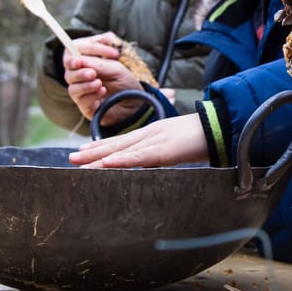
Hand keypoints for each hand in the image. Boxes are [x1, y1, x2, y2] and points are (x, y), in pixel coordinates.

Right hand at [63, 33, 141, 121]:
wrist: (135, 103)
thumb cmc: (124, 82)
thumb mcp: (116, 68)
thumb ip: (99, 63)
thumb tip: (80, 60)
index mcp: (86, 62)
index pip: (76, 51)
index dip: (89, 48)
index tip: (112, 53)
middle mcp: (80, 78)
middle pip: (69, 72)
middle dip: (79, 71)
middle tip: (93, 73)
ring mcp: (82, 93)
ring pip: (72, 88)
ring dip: (85, 84)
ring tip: (99, 83)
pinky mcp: (86, 107)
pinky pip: (81, 101)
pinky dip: (91, 95)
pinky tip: (103, 92)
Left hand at [69, 114, 208, 168]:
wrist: (220, 127)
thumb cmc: (203, 136)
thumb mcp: (178, 144)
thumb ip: (165, 152)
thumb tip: (157, 162)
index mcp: (153, 134)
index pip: (122, 141)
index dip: (101, 147)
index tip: (83, 152)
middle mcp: (149, 135)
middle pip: (116, 144)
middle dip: (92, 152)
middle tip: (71, 159)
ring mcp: (155, 141)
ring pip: (121, 151)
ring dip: (99, 158)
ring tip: (79, 163)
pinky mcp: (163, 151)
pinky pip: (138, 157)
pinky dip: (121, 160)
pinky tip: (107, 163)